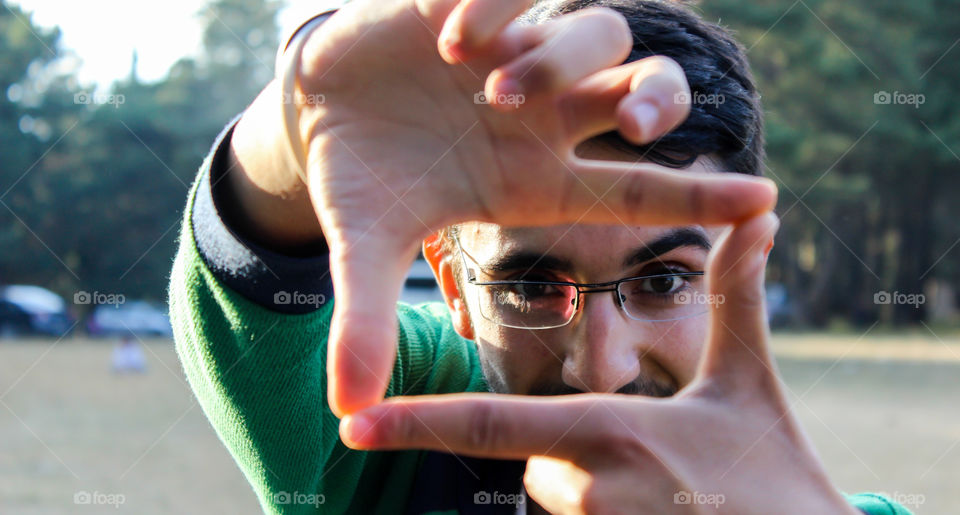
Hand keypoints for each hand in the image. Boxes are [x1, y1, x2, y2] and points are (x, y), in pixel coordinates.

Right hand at [296, 0, 777, 415]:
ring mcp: (519, 58)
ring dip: (559, 59)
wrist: (322, 108)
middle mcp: (545, 119)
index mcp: (535, 181)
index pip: (634, 193)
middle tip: (640, 123)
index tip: (764, 203)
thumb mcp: (365, 246)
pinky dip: (499, 9)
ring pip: (599, 34)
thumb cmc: (363, 179)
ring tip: (485, 86)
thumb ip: (368, 319)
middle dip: (660, 104)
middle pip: (643, 95)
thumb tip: (347, 407)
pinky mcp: (482, 5)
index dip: (699, 198)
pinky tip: (450, 38)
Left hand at [338, 213, 856, 514]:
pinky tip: (663, 510)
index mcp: (608, 432)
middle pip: (533, 463)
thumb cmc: (778, 474)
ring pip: (559, 495)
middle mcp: (589, 489)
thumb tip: (758, 216)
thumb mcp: (749, 382)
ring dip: (594, 484)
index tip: (352, 423)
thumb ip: (736, 298)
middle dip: (571, 451)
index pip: (487, 425)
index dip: (414, 423)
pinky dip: (608, 512)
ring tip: (667, 489)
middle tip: (648, 457)